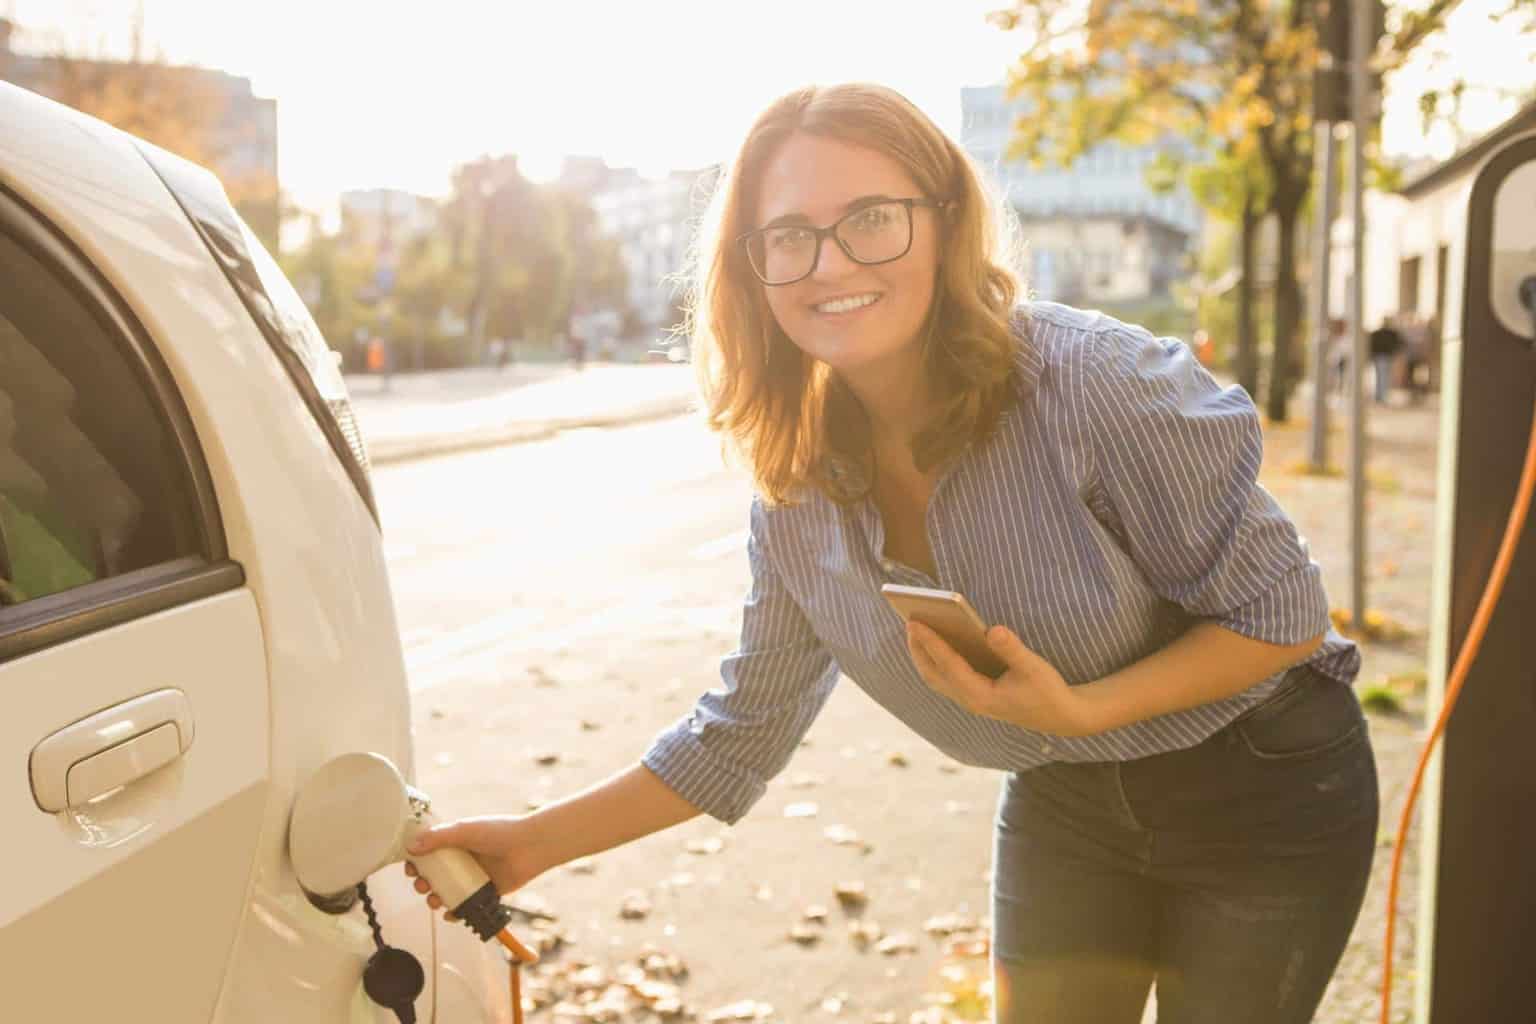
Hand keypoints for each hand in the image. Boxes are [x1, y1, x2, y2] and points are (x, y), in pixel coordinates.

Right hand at [402, 815, 549, 919]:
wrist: (530, 847)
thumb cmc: (500, 832)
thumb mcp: (465, 830)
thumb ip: (437, 837)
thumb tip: (411, 847)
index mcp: (456, 842)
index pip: (428, 852)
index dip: (416, 861)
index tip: (409, 867)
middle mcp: (463, 859)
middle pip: (434, 875)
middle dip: (422, 883)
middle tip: (421, 884)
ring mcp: (473, 876)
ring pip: (446, 892)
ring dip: (435, 899)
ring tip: (434, 901)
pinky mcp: (484, 892)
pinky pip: (465, 906)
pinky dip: (455, 912)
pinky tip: (450, 913)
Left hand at [906, 621, 1102, 737]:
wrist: (1059, 716)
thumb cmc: (1047, 690)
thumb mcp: (1034, 667)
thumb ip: (1012, 649)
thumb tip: (993, 630)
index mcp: (982, 696)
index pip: (949, 666)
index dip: (931, 643)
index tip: (915, 624)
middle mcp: (971, 701)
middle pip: (933, 674)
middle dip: (919, 649)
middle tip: (909, 620)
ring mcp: (970, 700)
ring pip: (936, 678)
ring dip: (923, 655)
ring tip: (914, 627)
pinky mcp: (974, 695)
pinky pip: (945, 677)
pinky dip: (935, 659)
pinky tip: (935, 638)